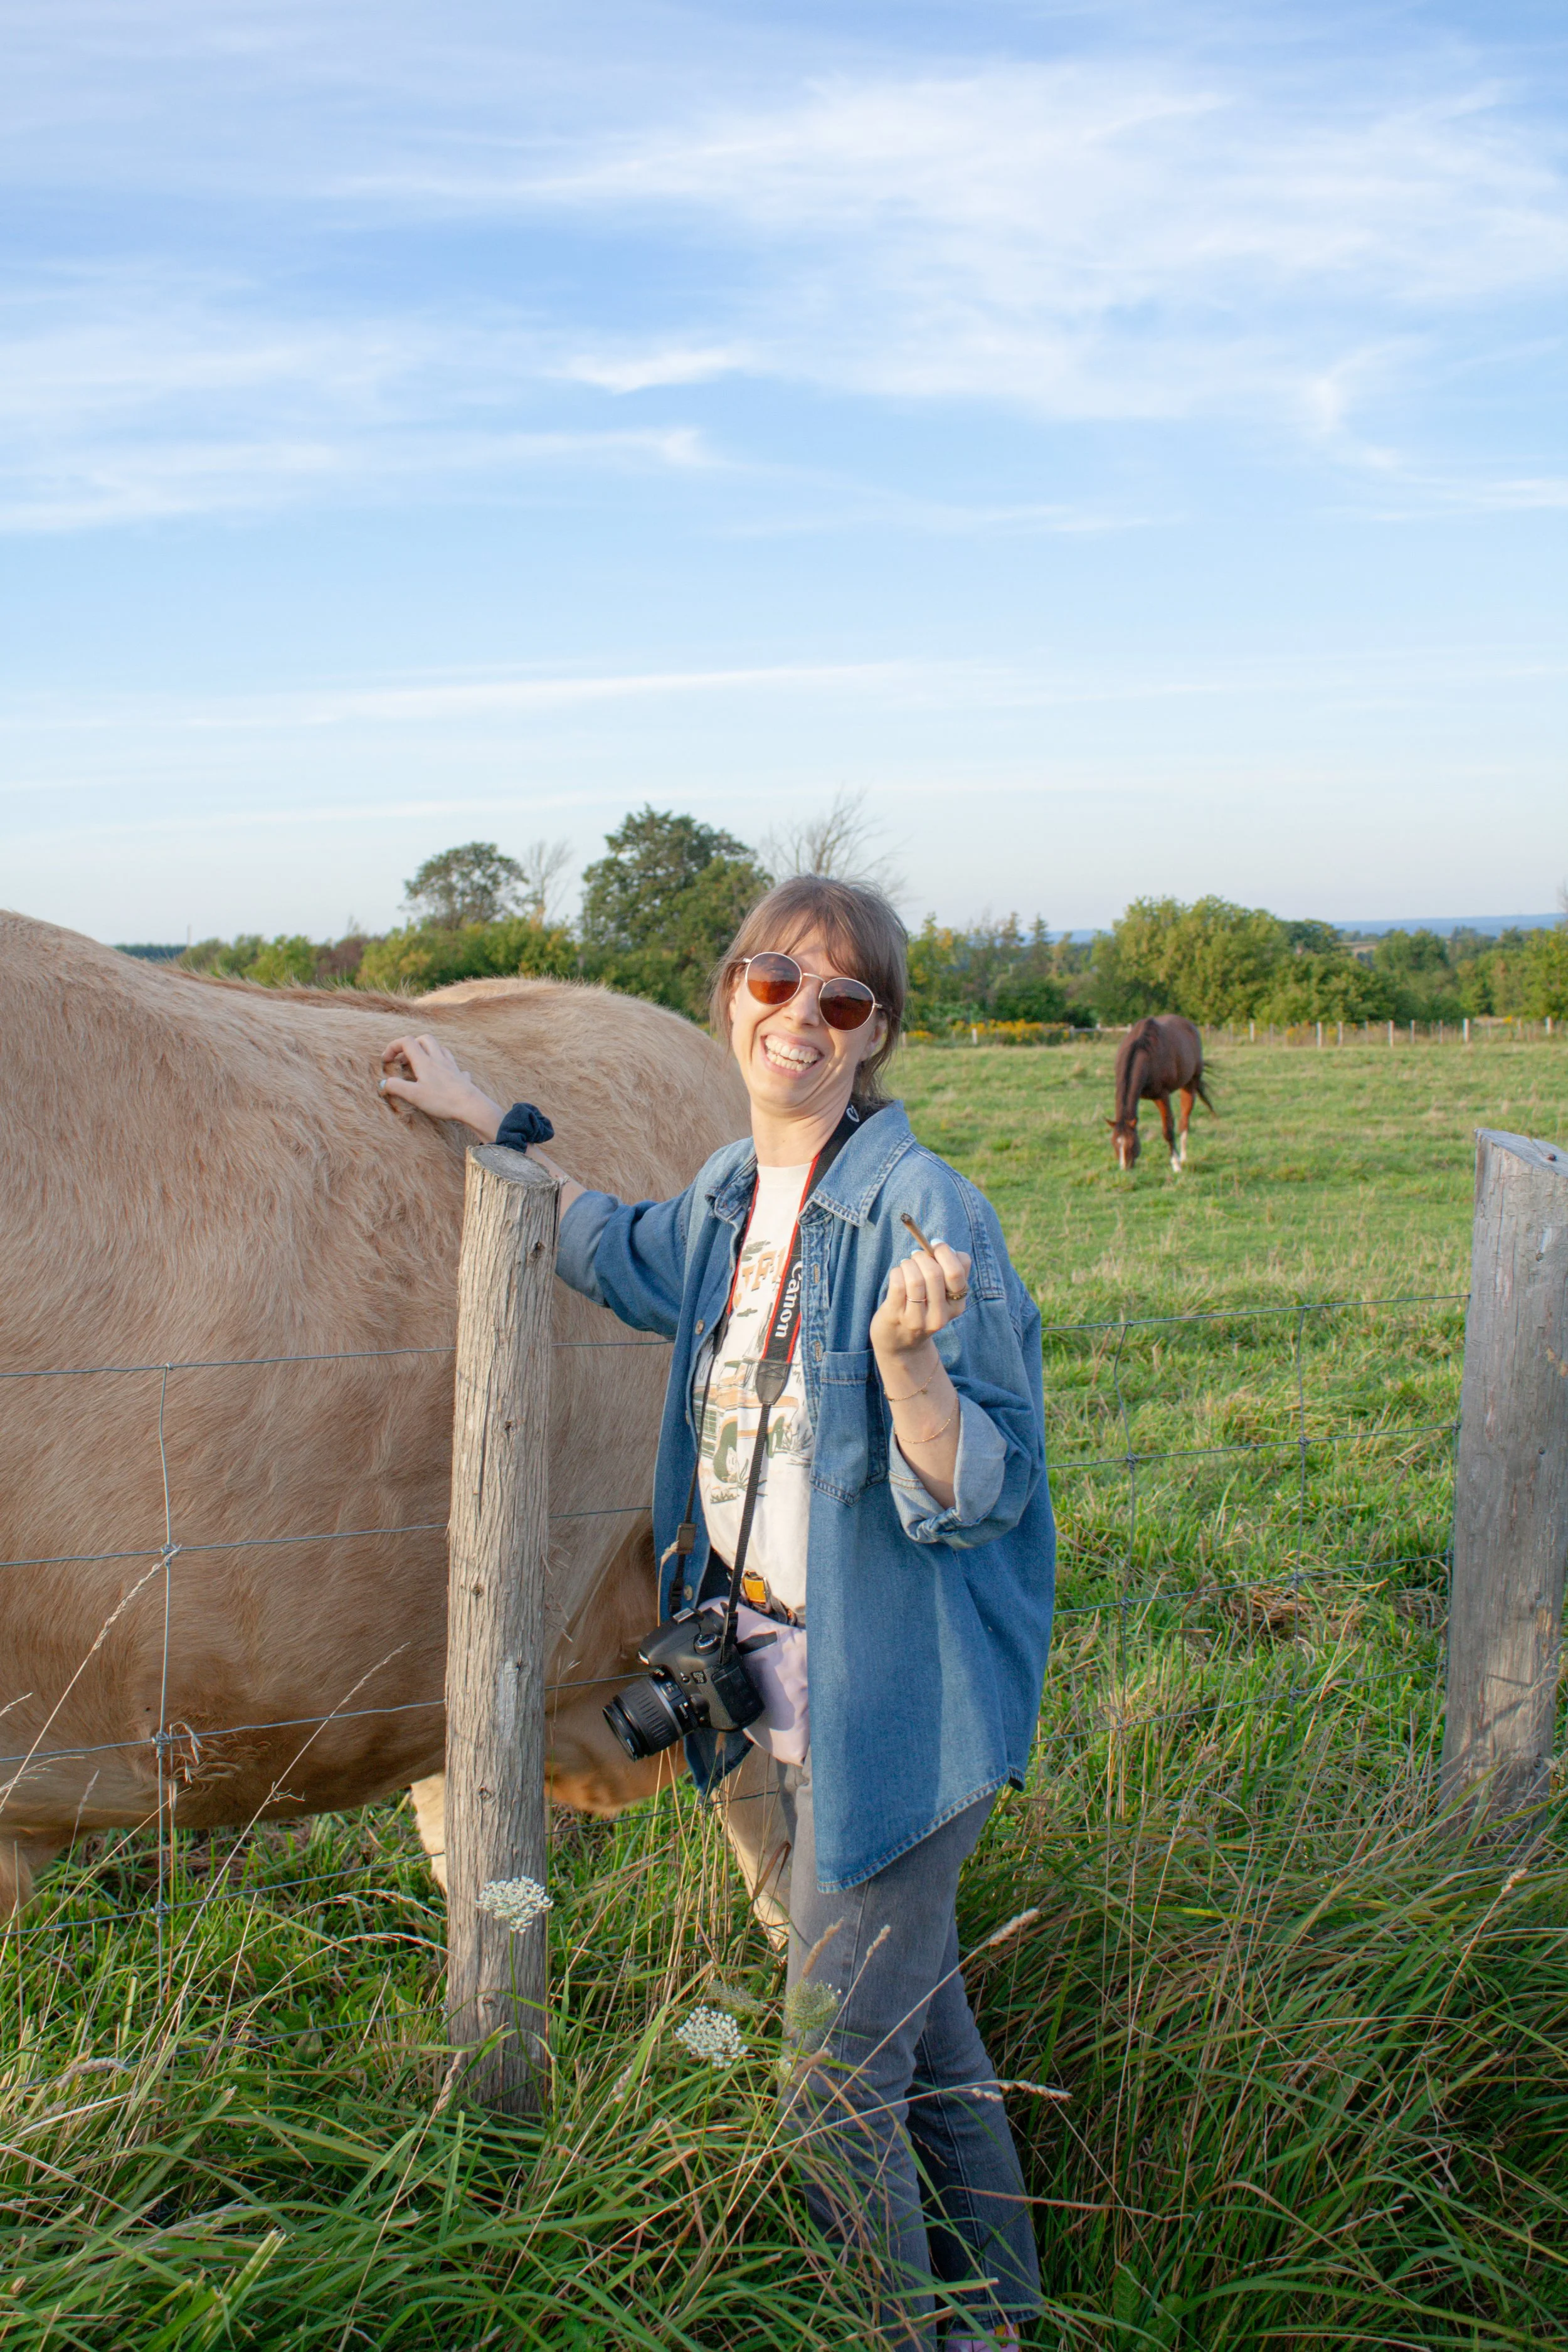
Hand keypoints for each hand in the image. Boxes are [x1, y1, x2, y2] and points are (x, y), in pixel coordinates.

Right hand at [379, 1033, 503, 1138]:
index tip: (387, 1060)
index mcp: (424, 1061)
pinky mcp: (461, 1076)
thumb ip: (397, 1087)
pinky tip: (444, 1075)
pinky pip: (453, 1064)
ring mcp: (451, 1066)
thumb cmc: (442, 1100)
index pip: (406, 1042)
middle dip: (412, 1044)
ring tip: (421, 1065)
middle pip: (424, 1039)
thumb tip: (383, 1083)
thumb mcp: (414, 1095)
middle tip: (404, 1060)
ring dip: (428, 1052)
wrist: (471, 1106)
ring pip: (440, 1048)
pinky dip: (445, 1065)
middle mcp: (438, 1059)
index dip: (393, 1046)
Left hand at [869, 1240, 971, 1360]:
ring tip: (906, 1265)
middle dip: (923, 1256)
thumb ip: (949, 1272)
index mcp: (957, 1306)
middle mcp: (940, 1315)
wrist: (900, 1344)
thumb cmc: (922, 1309)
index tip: (935, 1246)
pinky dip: (897, 1272)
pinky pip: (898, 1283)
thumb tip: (943, 1246)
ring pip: (915, 1278)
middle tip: (917, 1256)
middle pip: (936, 1273)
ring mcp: (918, 1318)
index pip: (958, 1271)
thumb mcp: (943, 1297)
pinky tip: (898, 1275)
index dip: (945, 1251)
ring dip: (908, 1264)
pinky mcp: (896, 1316)